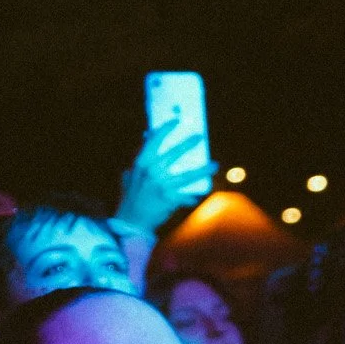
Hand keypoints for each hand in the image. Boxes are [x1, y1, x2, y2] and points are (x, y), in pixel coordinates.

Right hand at [116, 119, 215, 236]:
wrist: (131, 221)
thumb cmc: (130, 199)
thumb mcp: (130, 178)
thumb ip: (138, 162)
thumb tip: (144, 143)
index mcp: (141, 164)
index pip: (154, 141)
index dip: (165, 129)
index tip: (175, 121)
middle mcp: (151, 172)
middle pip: (174, 154)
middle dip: (188, 144)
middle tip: (199, 137)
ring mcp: (161, 185)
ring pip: (187, 175)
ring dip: (202, 169)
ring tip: (214, 165)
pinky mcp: (169, 198)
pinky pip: (185, 195)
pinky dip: (190, 197)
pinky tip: (196, 196)